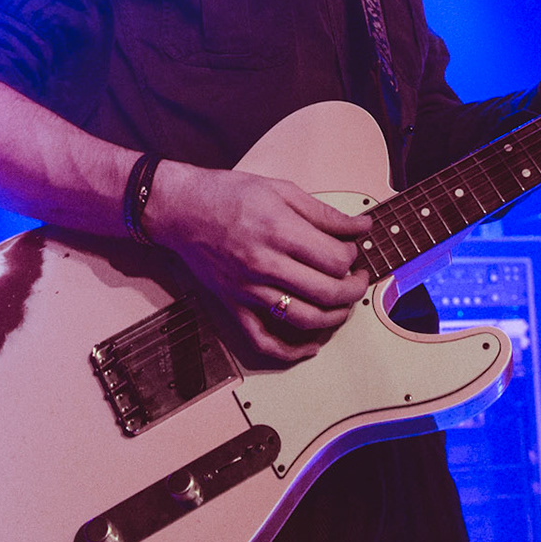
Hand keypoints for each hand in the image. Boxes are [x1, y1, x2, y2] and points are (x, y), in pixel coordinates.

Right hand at [143, 162, 372, 362]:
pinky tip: (311, 346)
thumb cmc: (227, 195)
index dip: (352, 257)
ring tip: (343, 305)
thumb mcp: (281, 189)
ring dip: (334, 318)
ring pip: (303, 319)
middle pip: (327, 292)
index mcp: (279, 231)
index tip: (351, 250)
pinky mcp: (233, 305)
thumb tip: (360, 227)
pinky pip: (263, 340)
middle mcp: (265, 264)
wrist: (180, 209)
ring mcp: (248, 290)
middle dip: (354, 289)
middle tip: (359, 279)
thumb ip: (324, 213)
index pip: (335, 259)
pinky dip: (291, 351)